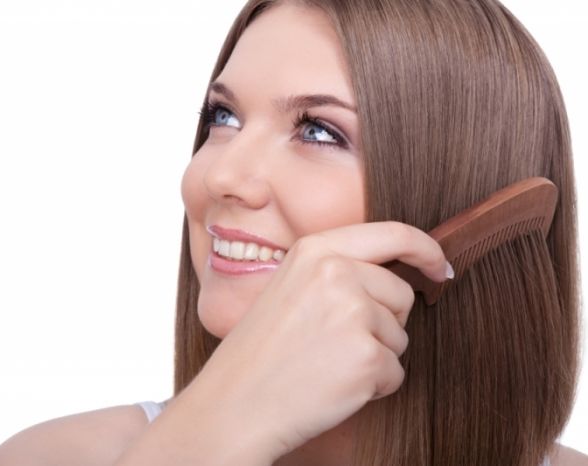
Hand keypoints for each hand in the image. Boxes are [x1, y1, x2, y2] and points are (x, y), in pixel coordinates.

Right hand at [185, 221, 449, 460]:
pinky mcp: (367, 356)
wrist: (233, 404)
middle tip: (337, 342)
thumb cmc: (260, 352)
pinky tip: (333, 386)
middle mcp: (337, 272)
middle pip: (401, 293)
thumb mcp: (290, 288)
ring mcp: (353, 313)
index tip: (440, 266)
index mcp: (316, 250)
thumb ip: (337, 271)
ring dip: (374, 355)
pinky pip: (395, 371)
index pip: (393, 233)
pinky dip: (373, 385)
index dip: (426, 249)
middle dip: (384, 321)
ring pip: (399, 335)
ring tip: (326, 364)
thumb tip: (399, 276)